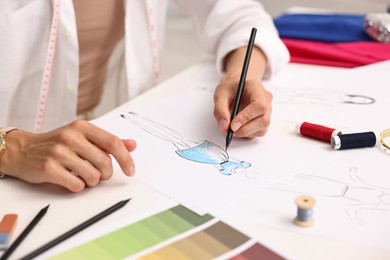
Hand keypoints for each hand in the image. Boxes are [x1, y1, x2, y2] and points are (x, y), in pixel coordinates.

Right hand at [0, 120, 135, 191]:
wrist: (22, 149)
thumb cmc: (57, 144)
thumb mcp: (82, 136)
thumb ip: (107, 141)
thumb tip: (132, 144)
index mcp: (82, 127)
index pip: (113, 142)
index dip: (126, 158)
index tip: (131, 170)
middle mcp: (71, 137)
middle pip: (105, 163)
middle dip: (106, 174)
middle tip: (99, 175)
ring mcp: (59, 152)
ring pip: (93, 176)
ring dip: (92, 182)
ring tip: (83, 176)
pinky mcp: (49, 168)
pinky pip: (77, 185)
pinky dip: (78, 187)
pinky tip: (71, 180)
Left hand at [213, 46, 271, 137]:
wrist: (234, 89)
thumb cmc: (229, 89)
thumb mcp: (220, 95)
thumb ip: (220, 110)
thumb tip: (224, 127)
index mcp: (256, 88)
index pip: (259, 105)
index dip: (246, 117)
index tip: (232, 126)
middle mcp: (266, 100)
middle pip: (263, 120)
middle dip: (245, 129)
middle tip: (230, 130)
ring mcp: (267, 111)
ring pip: (262, 129)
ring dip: (245, 133)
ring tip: (232, 128)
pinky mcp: (264, 120)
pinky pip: (259, 132)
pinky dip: (247, 134)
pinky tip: (238, 127)